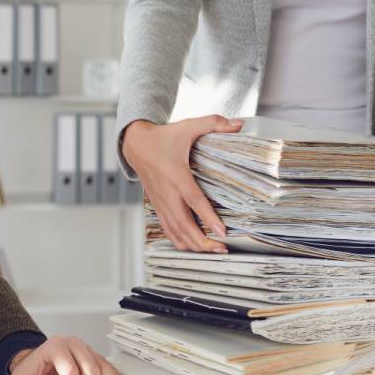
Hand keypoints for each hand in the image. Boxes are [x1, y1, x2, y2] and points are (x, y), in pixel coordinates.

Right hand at [120, 115, 243, 251]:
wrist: (135, 144)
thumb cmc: (163, 137)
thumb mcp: (188, 126)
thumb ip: (213, 123)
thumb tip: (238, 124)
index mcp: (176, 175)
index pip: (194, 201)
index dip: (208, 218)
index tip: (222, 232)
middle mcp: (168, 193)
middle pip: (184, 225)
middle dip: (203, 241)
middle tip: (222, 249)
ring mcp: (161, 202)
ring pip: (175, 232)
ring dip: (193, 245)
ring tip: (212, 251)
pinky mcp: (157, 206)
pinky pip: (168, 229)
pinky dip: (180, 241)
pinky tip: (193, 247)